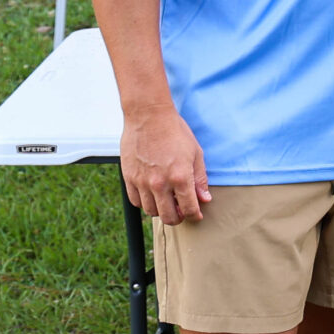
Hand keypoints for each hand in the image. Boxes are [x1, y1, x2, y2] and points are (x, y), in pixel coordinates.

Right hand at [121, 107, 210, 222]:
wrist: (149, 115)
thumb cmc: (174, 131)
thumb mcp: (195, 153)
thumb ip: (200, 179)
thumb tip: (204, 199)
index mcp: (180, 177)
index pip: (189, 209)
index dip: (195, 216)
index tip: (196, 215)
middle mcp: (160, 183)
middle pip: (169, 217)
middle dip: (178, 218)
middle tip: (181, 211)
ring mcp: (142, 182)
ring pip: (151, 211)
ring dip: (161, 210)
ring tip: (166, 200)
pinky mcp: (129, 177)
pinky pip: (136, 201)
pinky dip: (144, 202)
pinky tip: (152, 194)